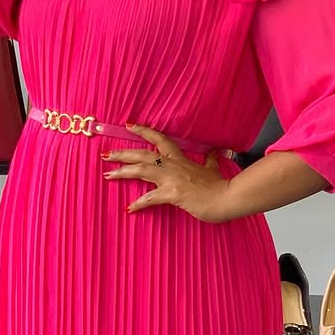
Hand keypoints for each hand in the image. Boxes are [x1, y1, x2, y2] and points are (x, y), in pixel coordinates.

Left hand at [102, 124, 233, 223]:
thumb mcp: (214, 169)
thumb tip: (215, 150)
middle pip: (143, 154)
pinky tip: (129, 209)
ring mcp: (172, 178)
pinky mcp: (173, 194)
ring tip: (107, 174)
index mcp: (181, 159)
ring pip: (141, 169)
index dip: (143, 131)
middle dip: (122, 154)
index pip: (160, 139)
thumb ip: (210, 159)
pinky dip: (139, 203)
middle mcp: (173, 165)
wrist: (228, 198)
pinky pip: (150, 198)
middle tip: (105, 154)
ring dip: (122, 171)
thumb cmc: (220, 187)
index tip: (128, 126)